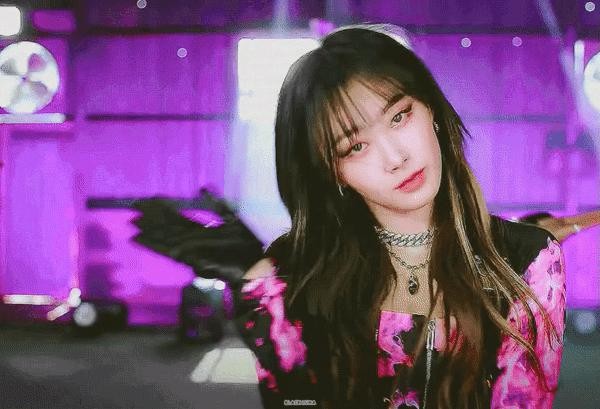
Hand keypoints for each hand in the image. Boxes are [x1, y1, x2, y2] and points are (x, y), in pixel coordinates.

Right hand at [130, 190, 263, 283]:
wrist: (254, 264)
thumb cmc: (246, 244)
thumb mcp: (232, 219)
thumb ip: (217, 206)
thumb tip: (203, 189)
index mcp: (201, 231)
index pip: (177, 218)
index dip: (163, 210)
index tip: (150, 199)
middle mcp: (191, 239)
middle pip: (167, 226)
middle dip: (152, 218)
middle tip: (135, 206)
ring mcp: (189, 249)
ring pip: (164, 237)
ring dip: (149, 230)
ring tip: (133, 222)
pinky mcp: (189, 258)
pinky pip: (168, 250)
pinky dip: (153, 244)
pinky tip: (140, 238)